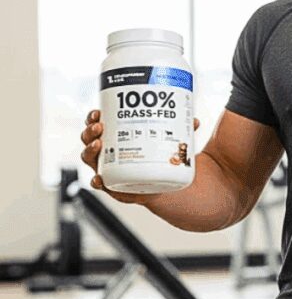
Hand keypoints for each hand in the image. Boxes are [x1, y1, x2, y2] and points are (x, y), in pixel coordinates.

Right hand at [80, 109, 199, 203]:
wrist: (169, 186)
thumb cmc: (164, 157)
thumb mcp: (170, 140)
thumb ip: (182, 131)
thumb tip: (194, 120)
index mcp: (116, 137)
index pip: (97, 124)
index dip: (93, 117)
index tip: (98, 111)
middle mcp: (108, 153)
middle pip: (89, 139)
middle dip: (89, 131)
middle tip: (99, 126)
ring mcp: (109, 170)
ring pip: (90, 159)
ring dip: (90, 150)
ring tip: (99, 143)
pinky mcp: (115, 187)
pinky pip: (101, 184)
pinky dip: (96, 182)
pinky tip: (99, 178)